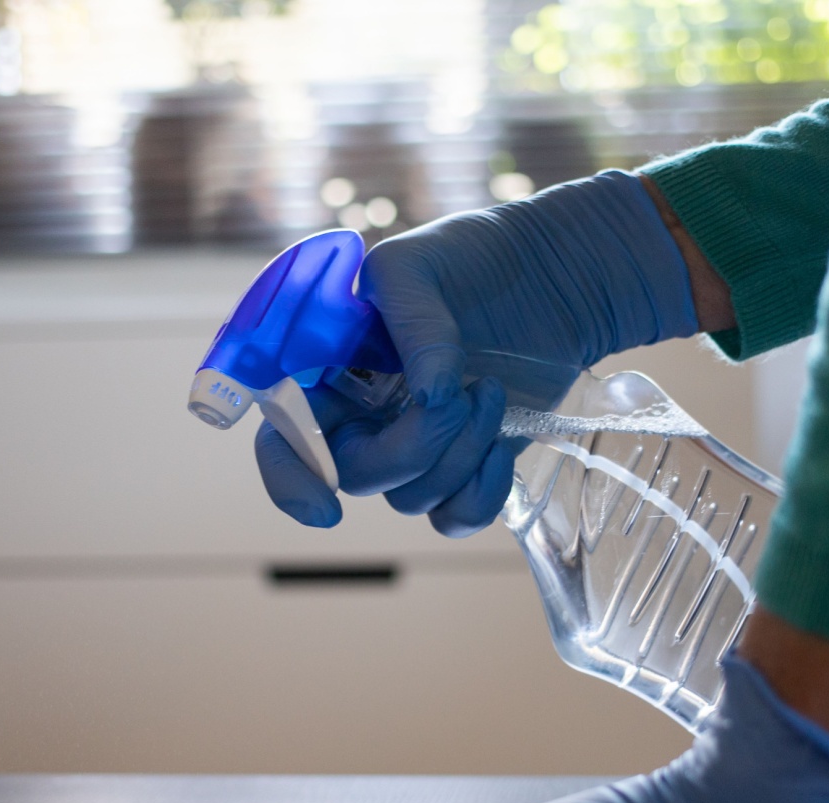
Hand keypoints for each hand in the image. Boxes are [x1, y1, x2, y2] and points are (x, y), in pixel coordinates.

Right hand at [260, 171, 698, 533]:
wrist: (545, 276)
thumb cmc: (466, 259)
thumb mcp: (418, 269)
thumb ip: (413, 324)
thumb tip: (431, 397)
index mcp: (325, 368)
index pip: (283, 436)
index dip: (292, 478)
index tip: (329, 508)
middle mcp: (357, 416)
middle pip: (354, 475)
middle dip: (413, 447)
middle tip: (460, 397)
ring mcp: (408, 447)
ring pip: (410, 497)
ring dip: (460, 452)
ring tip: (490, 388)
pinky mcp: (459, 468)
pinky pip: (454, 517)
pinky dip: (481, 492)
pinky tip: (502, 447)